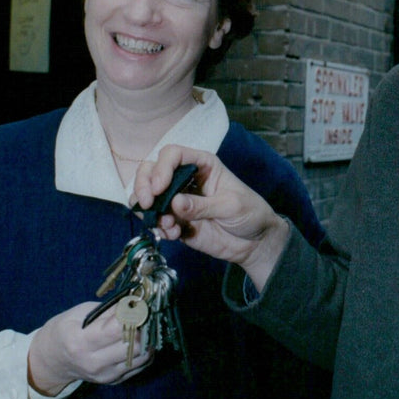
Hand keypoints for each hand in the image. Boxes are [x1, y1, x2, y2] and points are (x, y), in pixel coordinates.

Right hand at [27, 301, 152, 396]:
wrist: (54, 359)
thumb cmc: (66, 329)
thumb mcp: (81, 312)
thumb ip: (109, 310)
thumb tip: (135, 304)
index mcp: (81, 342)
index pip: (117, 330)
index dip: (132, 315)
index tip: (138, 306)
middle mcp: (94, 363)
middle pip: (134, 346)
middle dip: (143, 328)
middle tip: (145, 315)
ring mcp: (105, 375)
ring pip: (141, 357)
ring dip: (148, 340)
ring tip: (144, 326)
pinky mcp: (113, 381)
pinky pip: (139, 366)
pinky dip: (145, 352)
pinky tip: (141, 340)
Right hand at [132, 145, 289, 291]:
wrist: (255, 243)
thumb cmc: (249, 213)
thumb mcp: (231, 205)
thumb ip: (202, 205)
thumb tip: (174, 203)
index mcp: (202, 165)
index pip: (172, 155)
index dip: (161, 168)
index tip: (158, 189)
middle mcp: (186, 179)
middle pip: (152, 170)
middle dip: (143, 185)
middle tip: (146, 204)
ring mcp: (178, 201)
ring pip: (148, 196)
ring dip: (150, 210)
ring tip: (166, 225)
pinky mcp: (176, 222)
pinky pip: (157, 221)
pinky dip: (159, 228)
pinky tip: (173, 235)